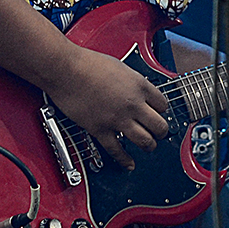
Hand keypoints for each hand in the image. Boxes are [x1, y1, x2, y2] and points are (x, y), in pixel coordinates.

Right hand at [42, 44, 169, 169]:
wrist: (66, 69)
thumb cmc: (87, 63)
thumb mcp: (119, 66)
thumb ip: (131, 81)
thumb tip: (134, 89)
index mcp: (139, 85)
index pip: (163, 104)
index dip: (162, 111)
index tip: (158, 114)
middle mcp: (132, 103)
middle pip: (159, 125)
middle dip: (161, 132)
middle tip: (159, 133)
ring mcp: (118, 118)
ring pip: (144, 140)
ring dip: (149, 146)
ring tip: (148, 146)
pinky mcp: (101, 129)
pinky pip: (117, 150)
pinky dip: (125, 159)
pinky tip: (129, 163)